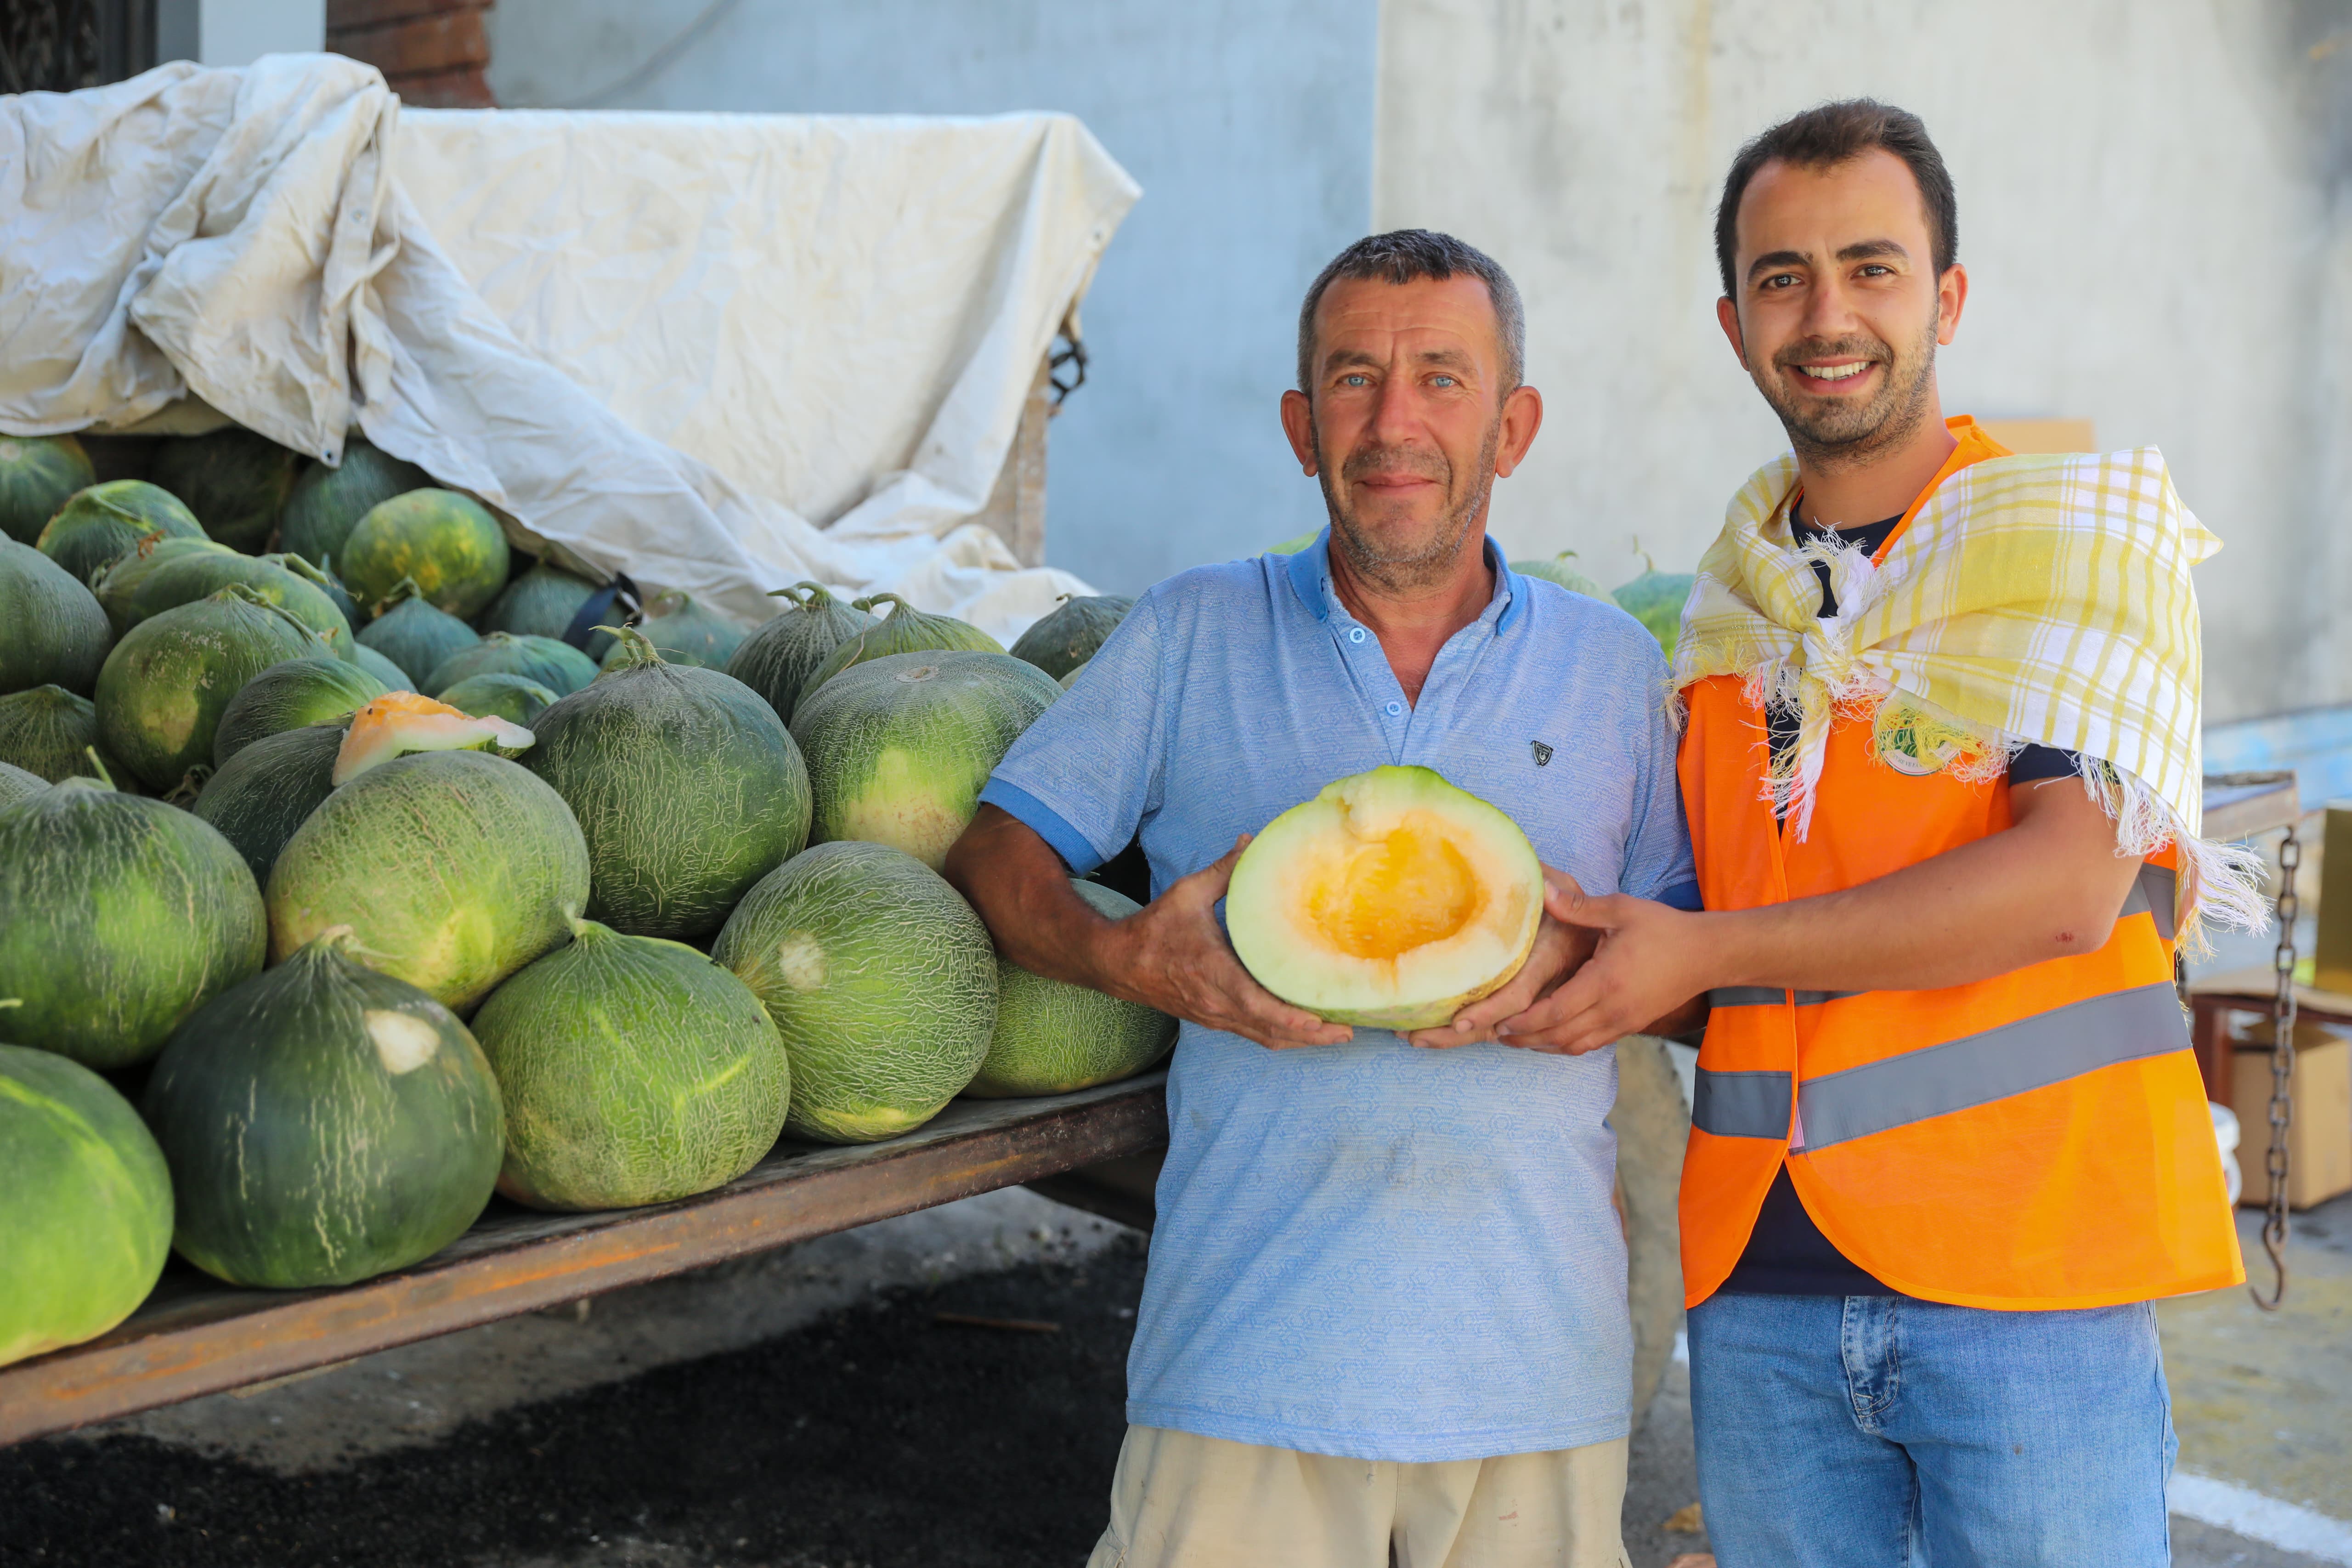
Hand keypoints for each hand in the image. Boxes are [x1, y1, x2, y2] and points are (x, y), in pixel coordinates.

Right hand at [1104, 837, 1354, 1050]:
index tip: (1323, 1021)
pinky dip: (1280, 1037)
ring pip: (1264, 1038)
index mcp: (1214, 973)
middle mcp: (1217, 1003)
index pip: (1259, 1006)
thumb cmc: (1154, 928)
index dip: (1292, 1019)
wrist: (1118, 963)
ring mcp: (1216, 1016)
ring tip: (1335, 1036)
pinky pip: (1253, 1035)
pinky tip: (1303, 1032)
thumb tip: (1250, 839)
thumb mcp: (1188, 893)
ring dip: (1300, 1042)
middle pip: (1271, 1031)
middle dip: (1311, 1036)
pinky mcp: (1214, 1019)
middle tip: (1348, 1032)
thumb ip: (1224, 870)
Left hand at [1489, 872, 1712, 1054]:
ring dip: (1543, 1046)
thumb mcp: (1621, 910)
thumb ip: (1578, 906)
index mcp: (1605, 981)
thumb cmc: (1666, 929)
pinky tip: (1551, 1036)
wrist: (1709, 955)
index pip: (1554, 1012)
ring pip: (1575, 1045)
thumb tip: (1542, 890)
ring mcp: (1624, 1022)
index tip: (1498, 1021)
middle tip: (1496, 1035)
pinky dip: (1567, 1044)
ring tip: (1517, 1039)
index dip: (1523, 1021)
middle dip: (1525, 1038)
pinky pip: (1592, 1043)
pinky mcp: (1632, 1026)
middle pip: (1559, 1036)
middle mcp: (1613, 1010)